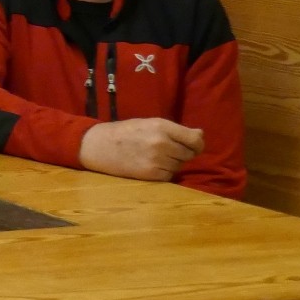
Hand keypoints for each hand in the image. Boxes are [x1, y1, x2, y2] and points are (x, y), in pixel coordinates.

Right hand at [78, 118, 203, 181]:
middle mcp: (161, 143)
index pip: (195, 140)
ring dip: (172, 163)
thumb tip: (201, 135)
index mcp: (162, 126)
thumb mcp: (151, 123)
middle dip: (181, 153)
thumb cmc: (125, 132)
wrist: (98, 145)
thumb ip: (176, 130)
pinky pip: (169, 175)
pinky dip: (163, 172)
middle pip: (188, 154)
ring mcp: (156, 159)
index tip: (193, 147)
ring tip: (155, 157)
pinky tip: (149, 165)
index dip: (198, 145)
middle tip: (166, 150)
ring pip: (179, 166)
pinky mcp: (150, 174)